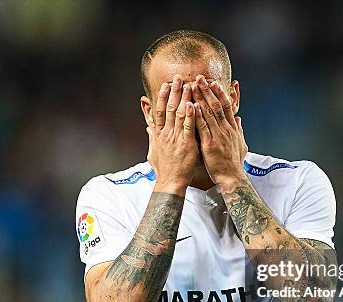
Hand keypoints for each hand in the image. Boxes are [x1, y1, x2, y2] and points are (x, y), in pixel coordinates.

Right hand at [147, 75, 197, 194]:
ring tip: (188, 84)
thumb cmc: (164, 169)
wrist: (170, 182)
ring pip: (178, 114)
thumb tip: (149, 127)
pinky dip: (190, 115)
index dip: (162, 96)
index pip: (159, 111)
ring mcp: (176, 138)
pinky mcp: (186, 144)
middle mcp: (166, 134)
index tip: (166, 85)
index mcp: (159, 134)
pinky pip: (188, 126)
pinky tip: (193, 104)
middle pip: (168, 108)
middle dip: (173, 92)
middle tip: (178, 77)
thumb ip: (152, 137)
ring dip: (183, 98)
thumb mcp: (153, 151)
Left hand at [191, 75, 247, 192]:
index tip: (213, 82)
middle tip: (200, 77)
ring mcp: (218, 136)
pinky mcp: (210, 144)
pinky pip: (202, 127)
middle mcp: (226, 129)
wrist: (232, 178)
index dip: (220, 93)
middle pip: (217, 105)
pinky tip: (192, 105)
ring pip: (209, 113)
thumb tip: (239, 120)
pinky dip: (197, 115)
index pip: (226, 106)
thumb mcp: (241, 145)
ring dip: (201, 98)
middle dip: (208, 90)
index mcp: (232, 129)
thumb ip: (239, 131)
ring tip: (193, 86)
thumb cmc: (233, 164)